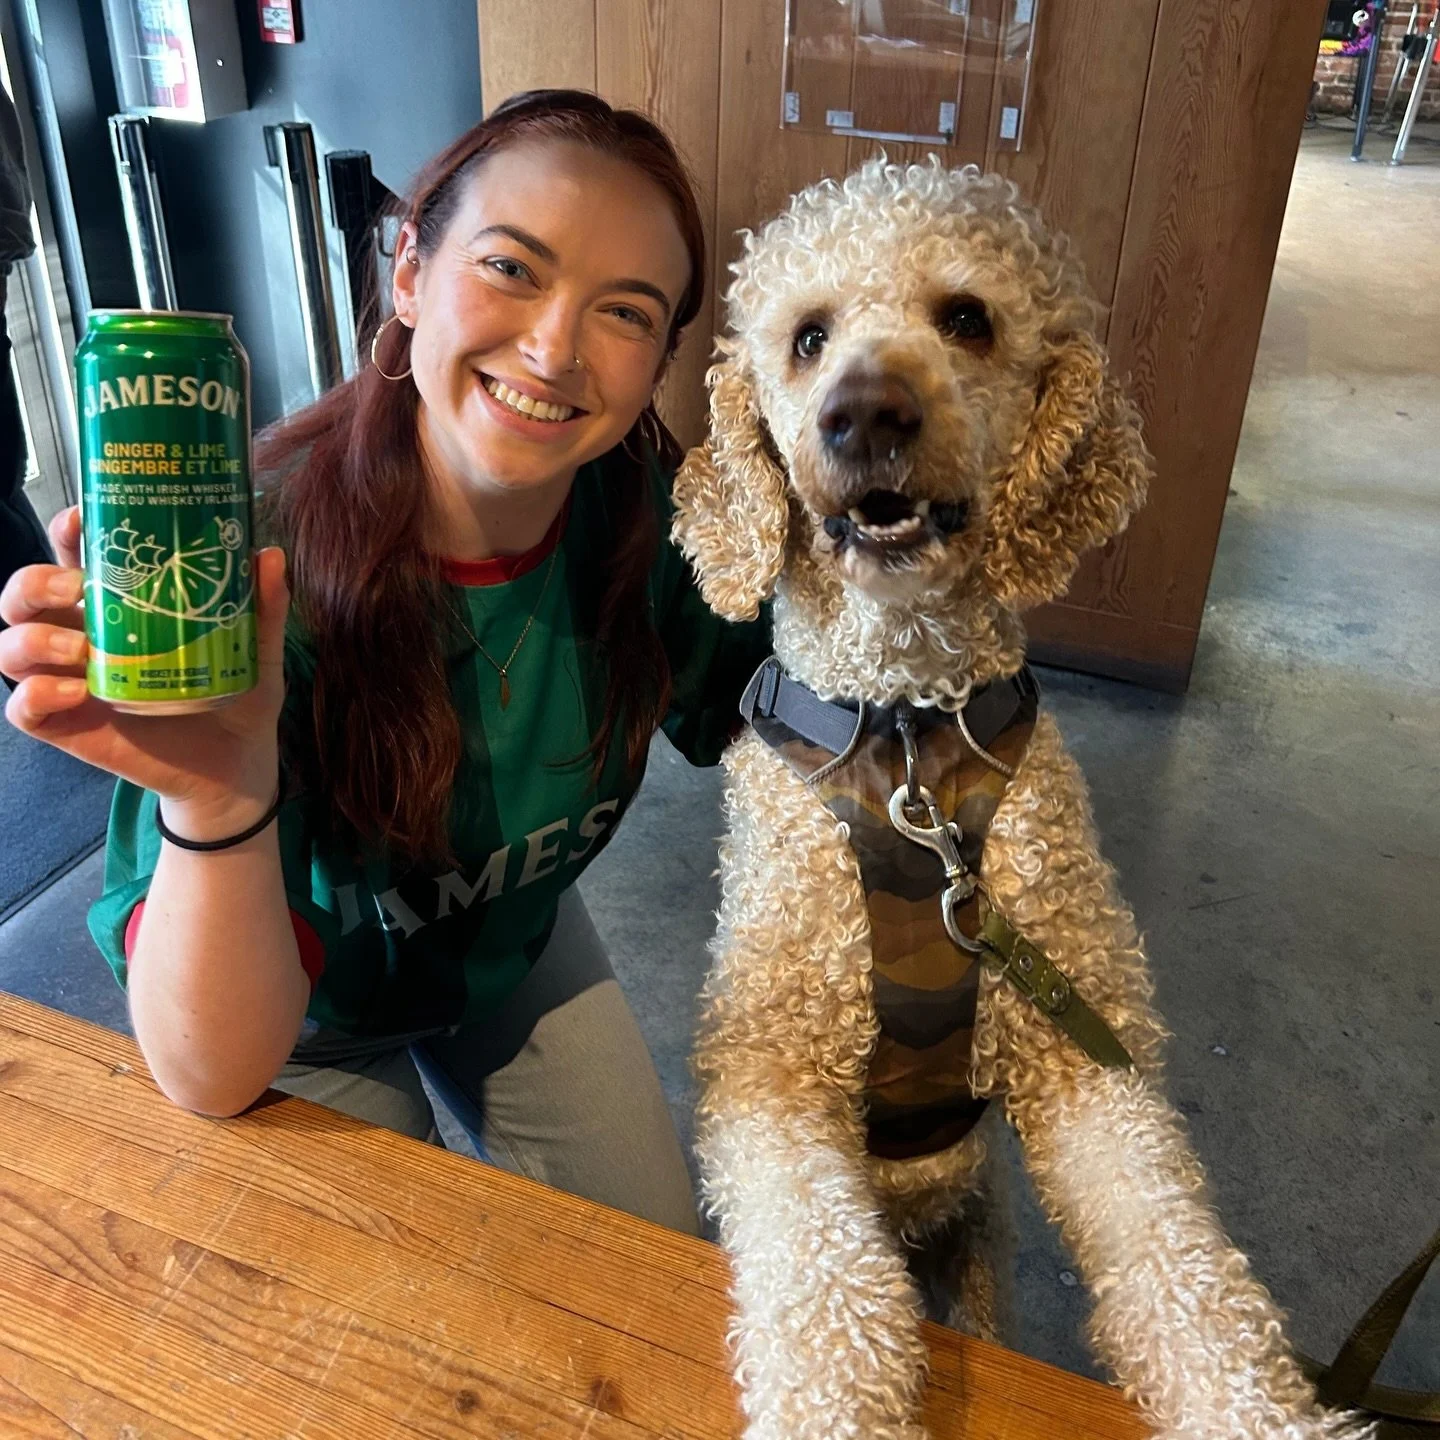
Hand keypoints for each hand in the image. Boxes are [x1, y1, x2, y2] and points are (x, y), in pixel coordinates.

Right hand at [1, 506, 290, 836]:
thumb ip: (261, 607)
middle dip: (35, 582)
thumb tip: (269, 554)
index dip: (65, 532)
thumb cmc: (235, 695)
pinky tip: (76, 691)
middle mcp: (81, 636)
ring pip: (12, 647)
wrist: (237, 764)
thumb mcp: (256, 650)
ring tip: (80, 649)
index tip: (81, 520)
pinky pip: (23, 707)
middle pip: (24, 595)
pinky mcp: (68, 725)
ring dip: (33, 639)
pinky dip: (36, 695)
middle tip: (77, 587)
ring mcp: (68, 680)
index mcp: (117, 605)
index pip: (72, 557)